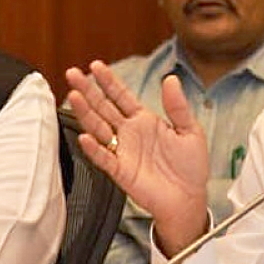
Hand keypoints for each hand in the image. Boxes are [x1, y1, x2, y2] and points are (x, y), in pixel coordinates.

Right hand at [65, 61, 209, 254]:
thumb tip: (171, 79)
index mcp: (144, 120)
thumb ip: (177, 106)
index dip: (108, 81)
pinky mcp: (121, 172)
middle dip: (88, 90)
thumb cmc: (190, 167)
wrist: (189, 198)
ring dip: (85, 113)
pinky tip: (86, 136)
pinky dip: (94, 148)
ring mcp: (122, 151)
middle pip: (103, 107)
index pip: (121, 96)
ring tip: (74, 96)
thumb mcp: (190, 130)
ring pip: (98, 128)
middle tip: (72, 73)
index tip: (95, 65)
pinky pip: (104, 158)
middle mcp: (129, 133)